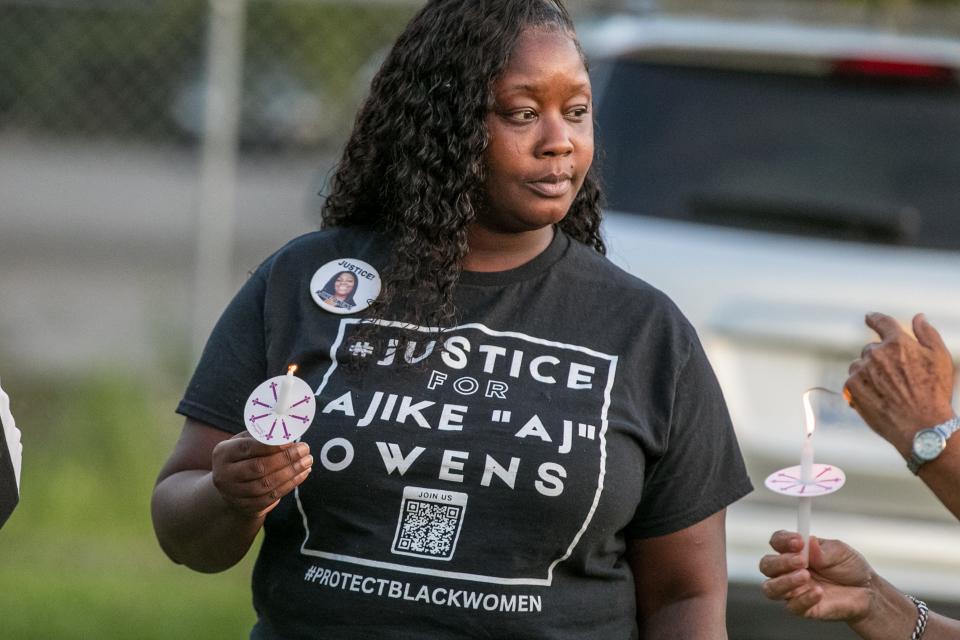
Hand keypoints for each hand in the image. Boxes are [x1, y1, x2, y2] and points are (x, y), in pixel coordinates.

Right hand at [211, 432, 312, 518]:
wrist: (232, 487)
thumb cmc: (243, 458)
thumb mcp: (244, 442)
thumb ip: (261, 437)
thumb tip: (286, 434)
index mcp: (222, 453)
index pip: (247, 448)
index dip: (270, 445)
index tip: (290, 441)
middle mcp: (224, 475)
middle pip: (258, 467)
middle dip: (285, 458)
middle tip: (304, 449)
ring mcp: (234, 493)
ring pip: (266, 484)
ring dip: (291, 472)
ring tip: (307, 461)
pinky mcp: (247, 507)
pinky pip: (271, 497)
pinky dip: (289, 485)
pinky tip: (302, 474)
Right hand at [759, 531, 874, 621]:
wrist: (868, 591)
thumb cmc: (850, 568)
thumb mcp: (839, 551)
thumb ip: (821, 549)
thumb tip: (809, 542)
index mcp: (794, 551)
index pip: (776, 542)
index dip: (783, 540)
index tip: (798, 541)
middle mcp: (788, 570)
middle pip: (766, 565)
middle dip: (781, 562)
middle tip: (801, 560)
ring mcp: (794, 590)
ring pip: (770, 588)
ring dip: (785, 581)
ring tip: (805, 576)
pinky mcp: (803, 608)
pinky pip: (792, 606)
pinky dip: (804, 599)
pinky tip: (819, 592)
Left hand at [845, 312, 955, 455]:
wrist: (922, 426)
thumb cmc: (935, 392)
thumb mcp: (941, 359)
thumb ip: (927, 334)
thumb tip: (918, 317)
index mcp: (897, 342)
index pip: (881, 322)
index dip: (875, 318)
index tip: (869, 317)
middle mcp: (876, 353)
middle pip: (871, 349)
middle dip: (880, 359)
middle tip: (896, 379)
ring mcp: (862, 370)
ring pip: (859, 365)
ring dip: (868, 373)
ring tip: (888, 392)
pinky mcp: (851, 387)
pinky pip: (852, 381)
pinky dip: (860, 388)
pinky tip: (877, 399)